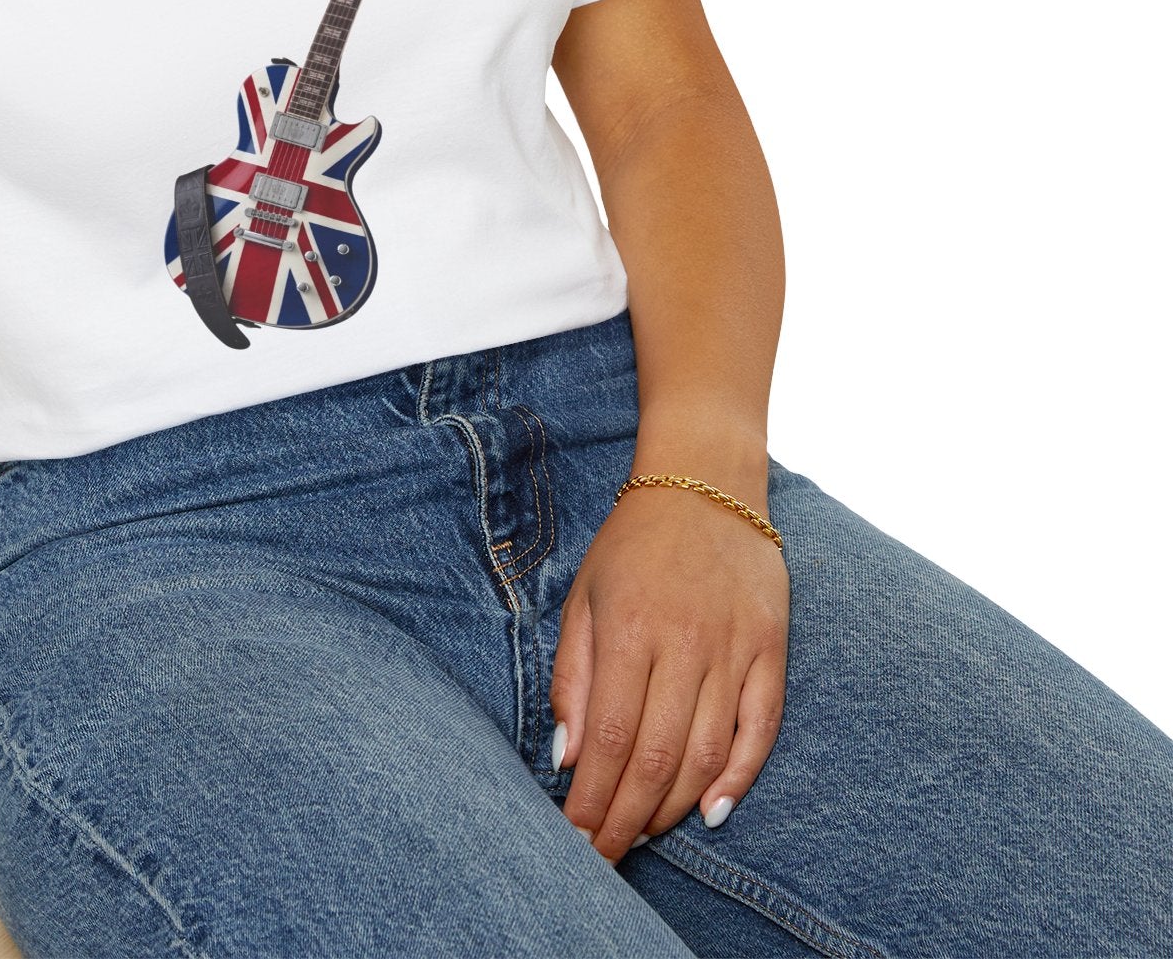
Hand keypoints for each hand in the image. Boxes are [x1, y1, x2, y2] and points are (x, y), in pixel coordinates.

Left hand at [550, 476, 789, 861]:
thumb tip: (567, 756)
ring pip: (707, 753)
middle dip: (627, 818)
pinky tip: (712, 811)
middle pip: (656, 757)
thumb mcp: (584, 597)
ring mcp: (734, 648)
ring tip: (644, 834)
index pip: (610, 738)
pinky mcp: (772, 649)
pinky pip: (761, 728)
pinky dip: (739, 777)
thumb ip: (572, 677)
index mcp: (629, 629)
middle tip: (606, 856)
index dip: (593, 799)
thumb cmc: (633, 544)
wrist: (705, 482)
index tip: (576, 838)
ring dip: (673, 807)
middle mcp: (684, 643)